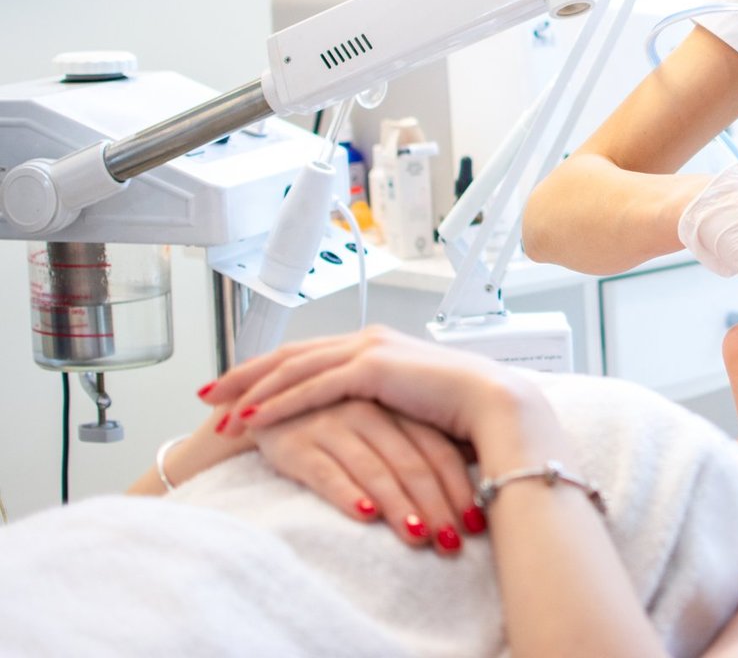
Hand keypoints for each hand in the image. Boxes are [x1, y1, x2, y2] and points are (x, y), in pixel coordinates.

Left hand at [206, 327, 559, 462]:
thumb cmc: (465, 413)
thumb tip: (365, 427)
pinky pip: (312, 387)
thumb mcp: (412, 408)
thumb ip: (383, 407)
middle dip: (245, 374)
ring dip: (251, 390)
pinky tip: (251, 419)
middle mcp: (368, 340)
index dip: (269, 370)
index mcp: (378, 346)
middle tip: (208, 393)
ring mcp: (368, 350)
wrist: (497, 406)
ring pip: (293, 368)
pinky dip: (278, 403)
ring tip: (218, 412)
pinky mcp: (372, 369)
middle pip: (290, 354)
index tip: (237, 388)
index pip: (310, 355)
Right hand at [251, 399, 481, 553]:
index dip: (458, 487)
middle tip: (452, 543)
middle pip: (411, 464)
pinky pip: (326, 472)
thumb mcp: (382, 425)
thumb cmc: (337, 423)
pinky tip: (366, 515)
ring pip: (375, 470)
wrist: (265, 410)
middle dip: (436, 506)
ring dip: (400, 507)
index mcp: (396, 408)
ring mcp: (332, 425)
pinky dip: (349, 494)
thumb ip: (421, 444)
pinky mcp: (296, 445)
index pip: (437, 449)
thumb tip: (473, 485)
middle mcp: (368, 413)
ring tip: (419, 538)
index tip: (476, 523)